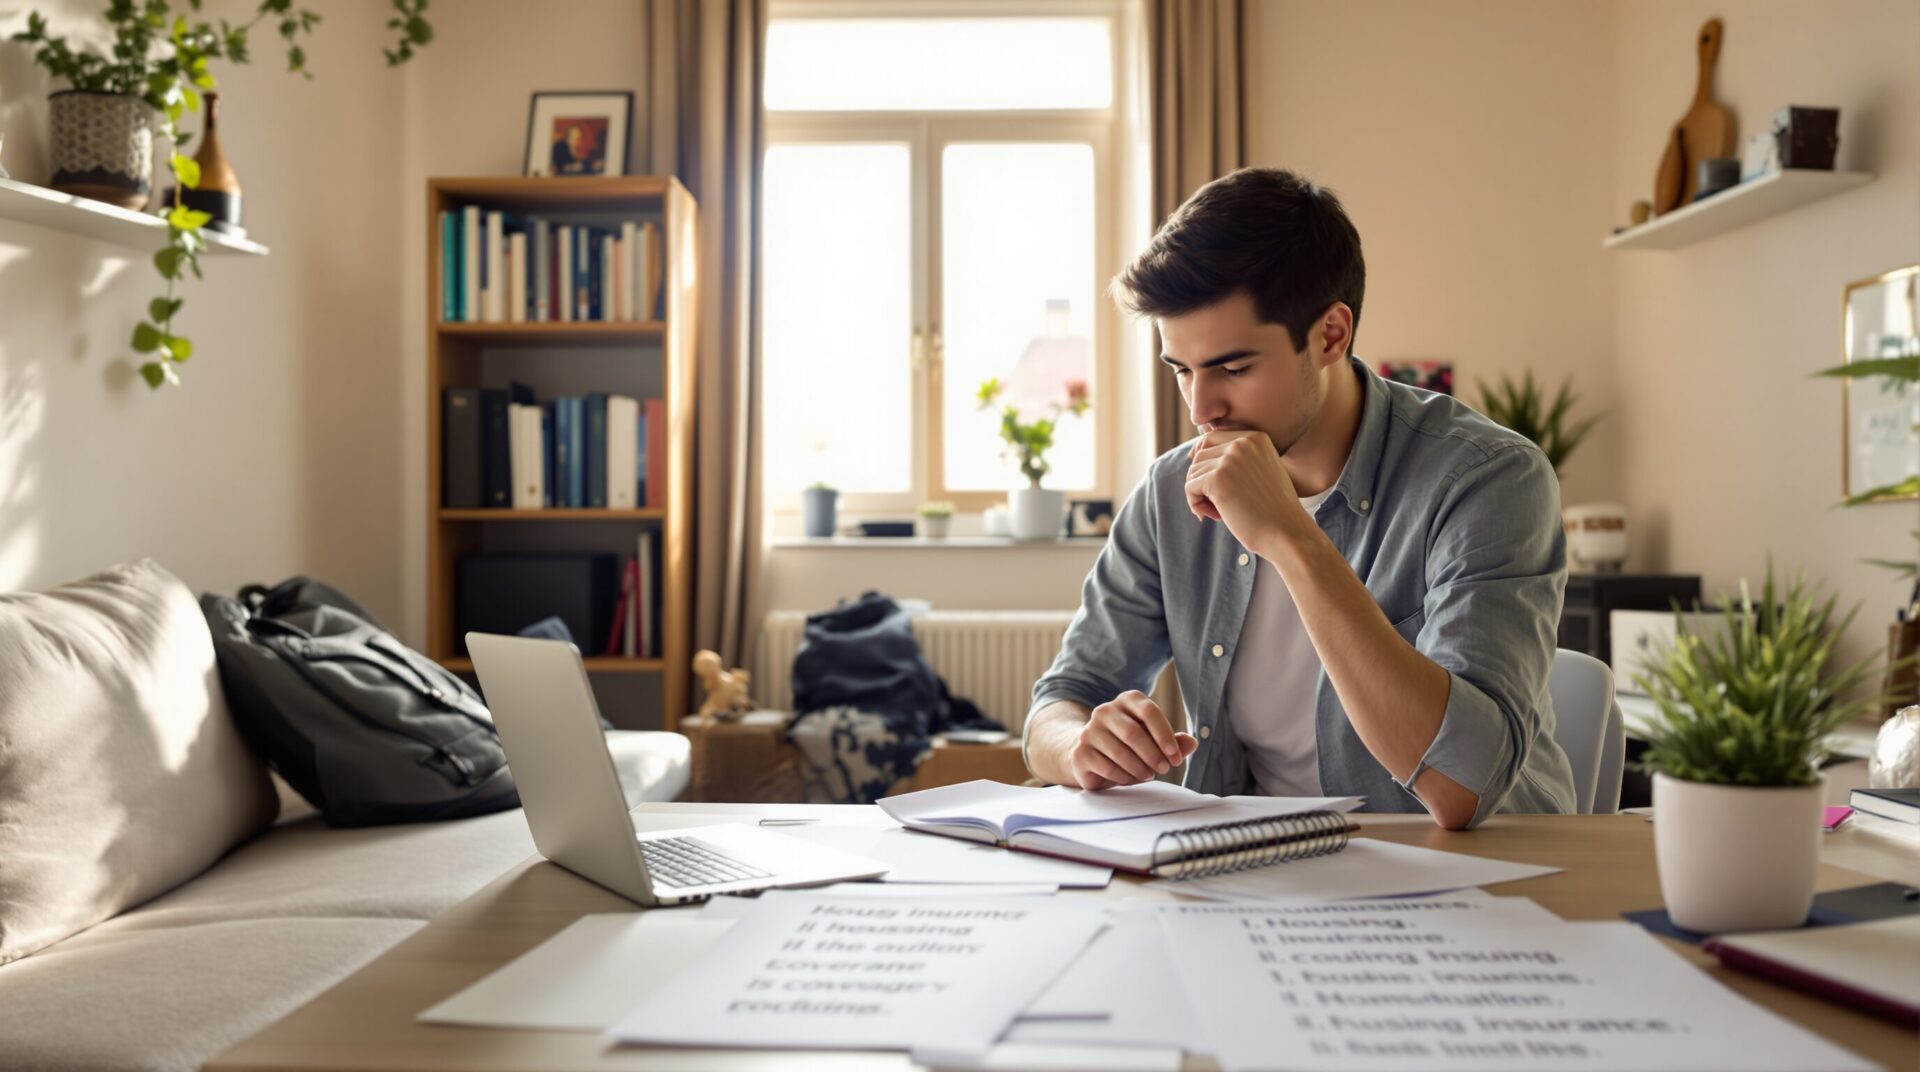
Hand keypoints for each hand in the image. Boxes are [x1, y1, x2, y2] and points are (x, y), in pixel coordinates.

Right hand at [1065, 690, 1198, 789]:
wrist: (1090, 756)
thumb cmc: (1129, 746)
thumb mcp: (1153, 742)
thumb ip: (1173, 743)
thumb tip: (1192, 743)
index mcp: (1127, 701)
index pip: (1148, 711)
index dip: (1164, 734)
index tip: (1175, 756)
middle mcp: (1105, 711)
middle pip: (1133, 733)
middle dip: (1153, 754)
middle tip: (1164, 769)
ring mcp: (1089, 730)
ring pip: (1120, 752)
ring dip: (1140, 768)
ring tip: (1149, 775)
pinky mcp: (1081, 752)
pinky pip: (1108, 767)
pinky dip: (1125, 777)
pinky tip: (1132, 779)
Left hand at [1185, 429, 1307, 556]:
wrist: (1287, 532)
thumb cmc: (1273, 509)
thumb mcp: (1260, 472)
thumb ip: (1236, 459)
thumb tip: (1194, 452)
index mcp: (1256, 438)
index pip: (1211, 438)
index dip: (1202, 459)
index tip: (1206, 481)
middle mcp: (1242, 443)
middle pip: (1200, 455)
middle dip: (1202, 481)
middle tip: (1217, 505)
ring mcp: (1230, 459)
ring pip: (1193, 472)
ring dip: (1200, 495)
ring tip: (1220, 513)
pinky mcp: (1217, 478)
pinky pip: (1190, 487)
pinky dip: (1195, 504)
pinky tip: (1213, 516)